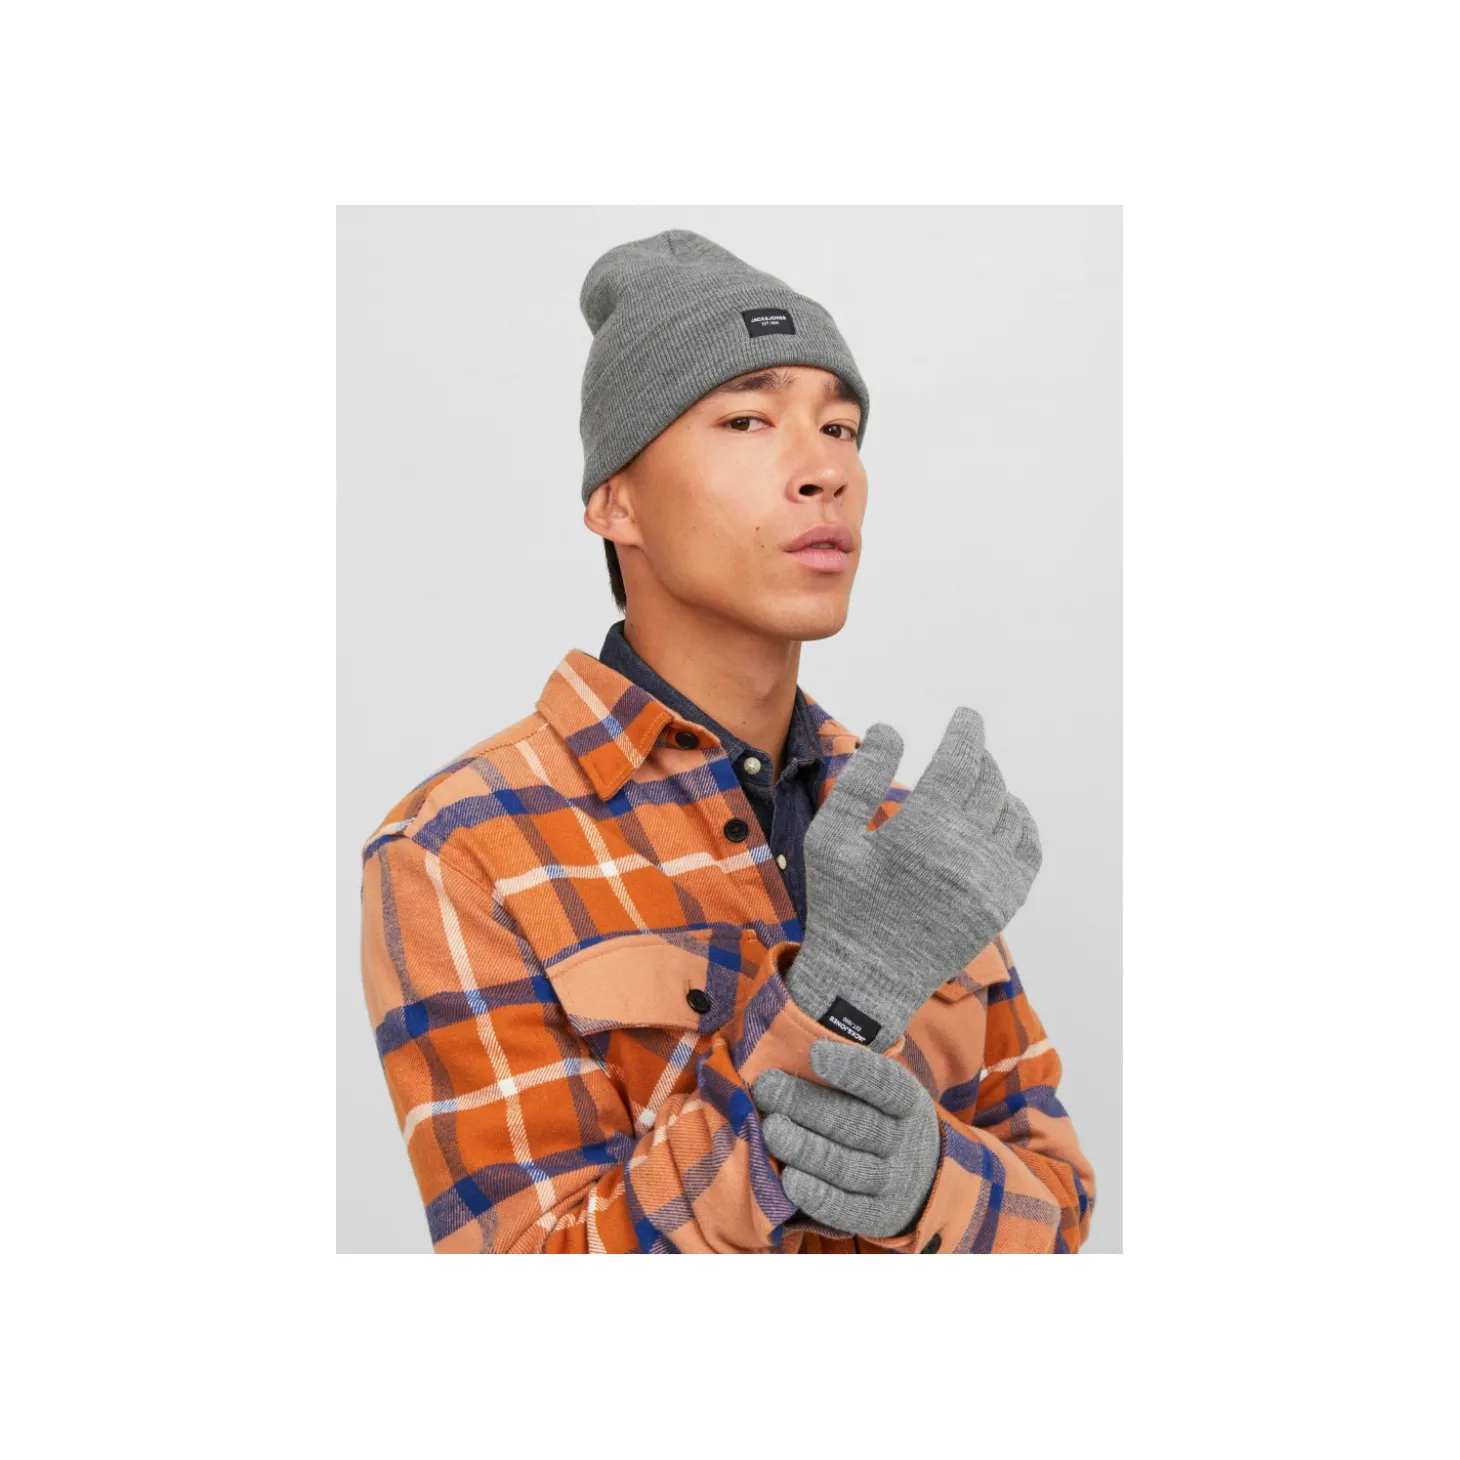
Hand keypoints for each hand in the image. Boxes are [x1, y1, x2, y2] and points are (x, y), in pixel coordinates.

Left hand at [751, 1038, 941, 1239]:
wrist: (925, 1182)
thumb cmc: (881, 1121)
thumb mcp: (881, 1094)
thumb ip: (847, 1075)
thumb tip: (789, 1045)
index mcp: (906, 1102)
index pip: (884, 1083)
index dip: (851, 1069)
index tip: (814, 1053)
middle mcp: (904, 1141)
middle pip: (855, 1123)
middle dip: (807, 1105)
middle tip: (767, 1088)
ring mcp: (891, 1181)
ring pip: (846, 1166)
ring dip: (805, 1149)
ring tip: (771, 1130)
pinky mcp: (876, 1216)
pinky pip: (845, 1208)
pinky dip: (817, 1195)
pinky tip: (788, 1180)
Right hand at [784, 706, 1041, 1051]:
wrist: (867, 979)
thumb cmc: (841, 903)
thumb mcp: (832, 837)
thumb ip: (860, 780)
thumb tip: (890, 730)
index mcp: (922, 831)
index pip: (960, 760)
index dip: (966, 731)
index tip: (966, 714)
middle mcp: (964, 853)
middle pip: (987, 782)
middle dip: (977, 757)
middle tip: (965, 748)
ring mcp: (990, 881)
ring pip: (1009, 812)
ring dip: (995, 787)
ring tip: (977, 780)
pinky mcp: (1003, 905)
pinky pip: (1028, 850)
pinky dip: (1020, 823)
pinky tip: (1005, 814)